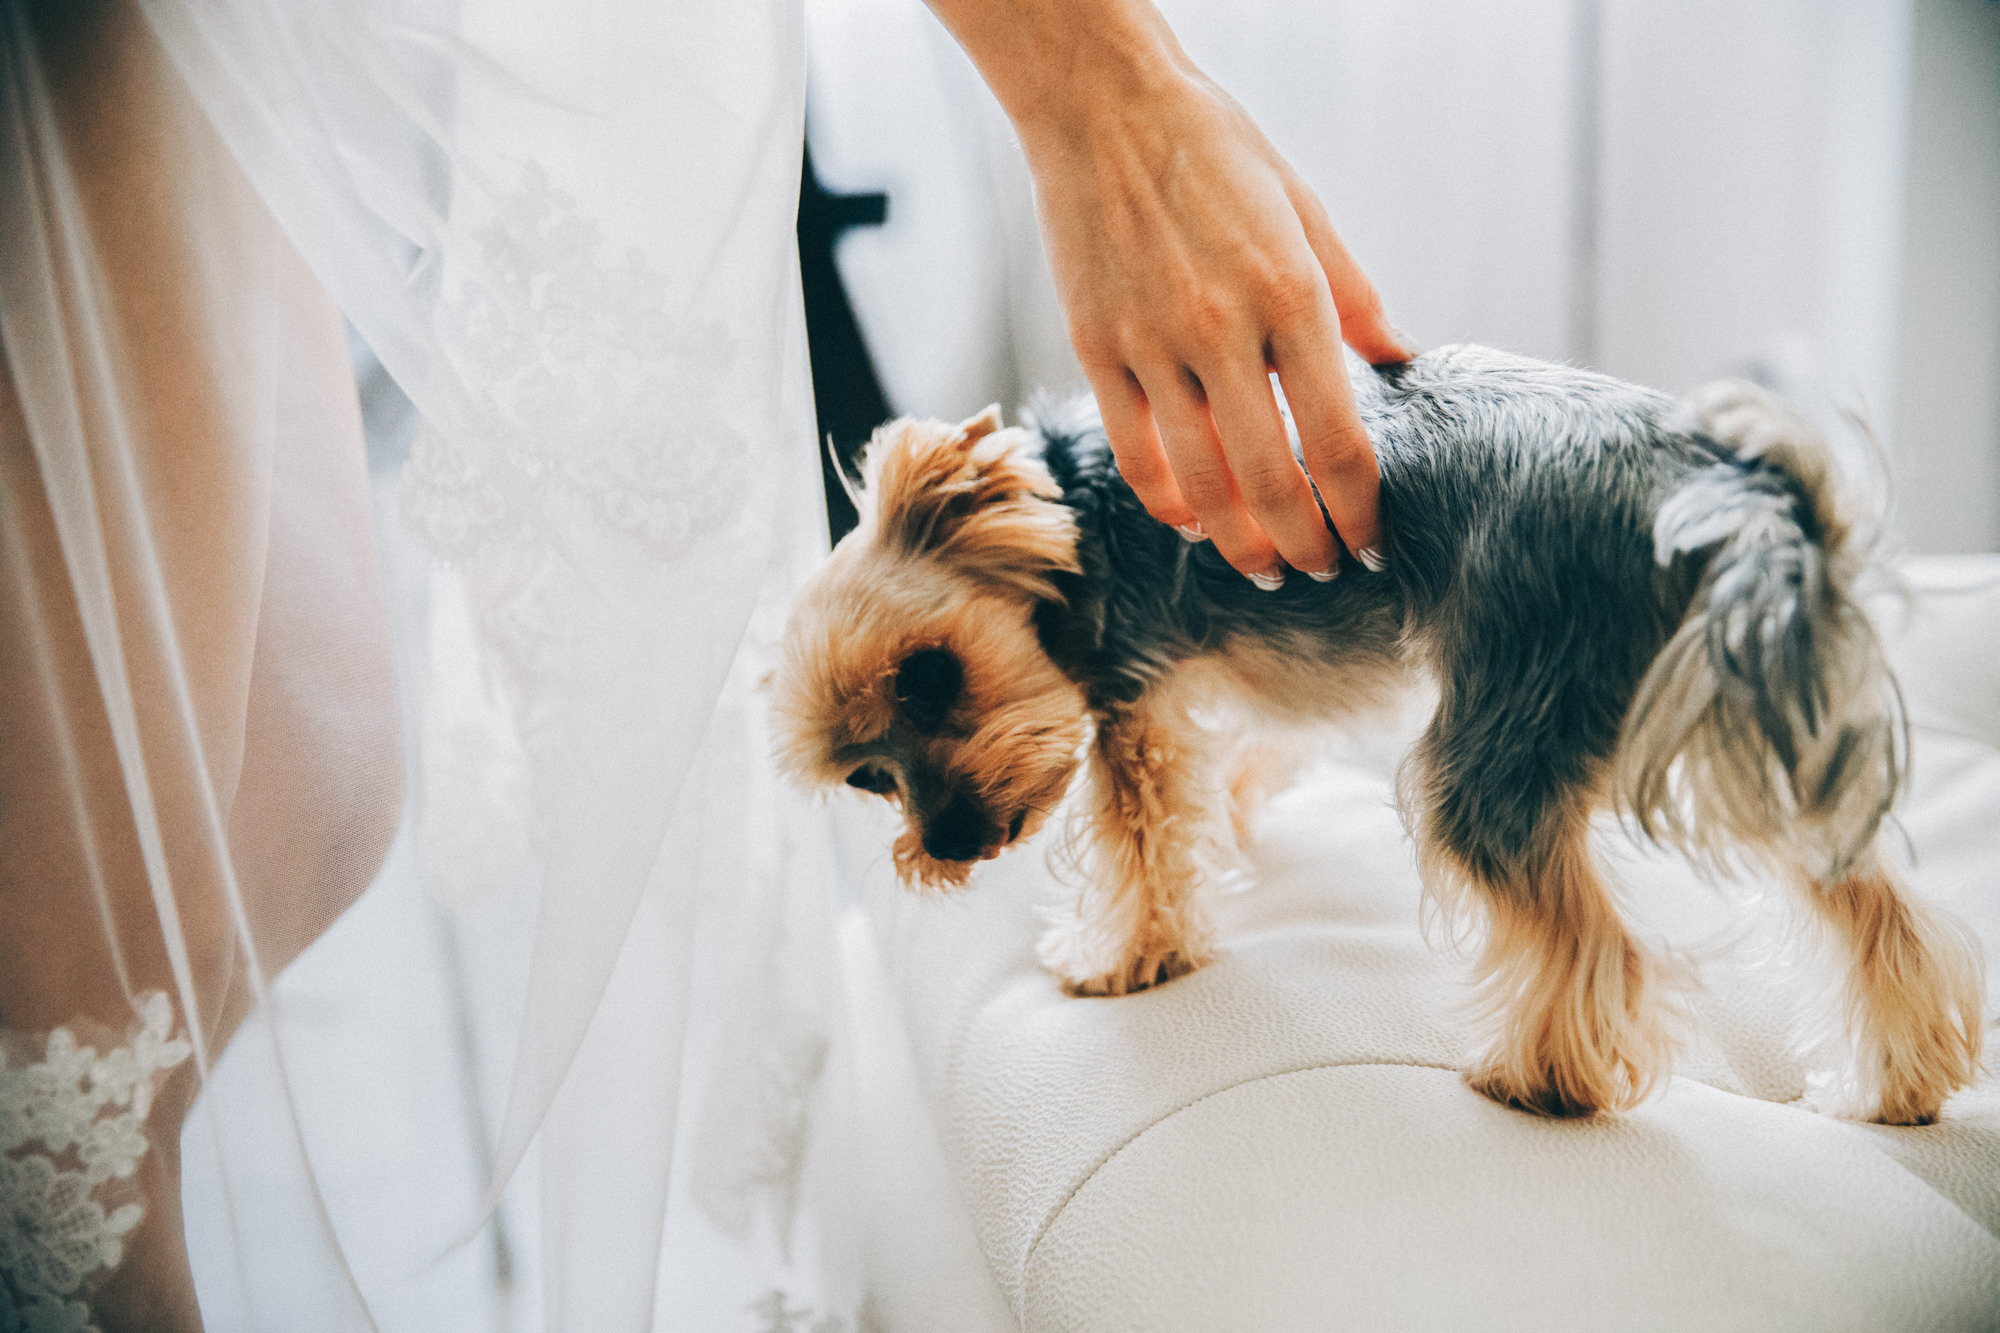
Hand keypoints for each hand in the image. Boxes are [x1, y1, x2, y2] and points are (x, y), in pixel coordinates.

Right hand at [925, 0, 1413, 581]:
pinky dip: (1166, 501)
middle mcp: (1223, 330)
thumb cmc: (1217, 151)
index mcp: (1292, 295)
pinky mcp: (1098, 348)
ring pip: (1200, 485)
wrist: (1105, 107)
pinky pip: (1135, 453)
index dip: (1359, 511)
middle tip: (1318, 570)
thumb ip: (1354, 297)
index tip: (1368, 543)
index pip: (1339, 442)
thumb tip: (1401, 362)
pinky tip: (1191, 519)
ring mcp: (1152, 345)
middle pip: (1272, 482)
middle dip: (1303, 545)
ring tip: (1261, 565)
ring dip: (1237, 543)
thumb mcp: (1306, 211)